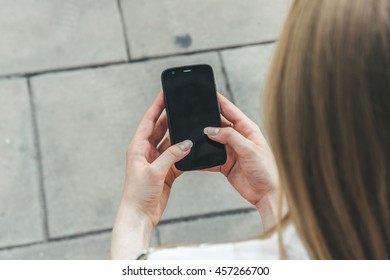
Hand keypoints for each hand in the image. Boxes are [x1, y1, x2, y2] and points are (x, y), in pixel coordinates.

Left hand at [111, 91, 191, 258]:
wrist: (139, 215)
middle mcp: (146, 152)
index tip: (164, 94)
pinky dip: (183, 155)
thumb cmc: (138, 194)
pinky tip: (192, 150)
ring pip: (170, 144)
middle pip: (160, 130)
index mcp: (138, 147)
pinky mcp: (164, 172)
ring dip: (179, 138)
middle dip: (170, 119)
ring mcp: (156, 162)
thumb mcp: (155, 172)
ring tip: (190, 127)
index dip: (156, 107)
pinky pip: (176, 158)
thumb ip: (171, 156)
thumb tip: (186, 143)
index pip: (148, 121)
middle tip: (181, 107)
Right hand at [203, 94, 279, 229]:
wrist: (267, 194)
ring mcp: (231, 151)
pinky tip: (196, 156)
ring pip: (213, 141)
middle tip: (193, 118)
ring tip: (192, 137)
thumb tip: (211, 130)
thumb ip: (230, 137)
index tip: (208, 94)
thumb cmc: (267, 170)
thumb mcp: (249, 150)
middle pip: (219, 125)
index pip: (231, 111)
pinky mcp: (226, 164)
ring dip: (204, 140)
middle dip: (207, 122)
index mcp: (248, 130)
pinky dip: (203, 158)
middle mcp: (239, 138)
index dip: (219, 101)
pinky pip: (210, 158)